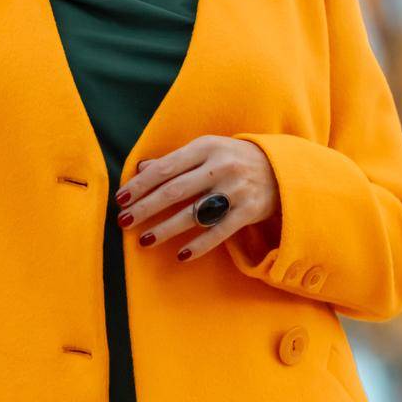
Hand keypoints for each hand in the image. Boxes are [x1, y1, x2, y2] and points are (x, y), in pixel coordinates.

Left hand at [114, 135, 280, 263]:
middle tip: (124, 221)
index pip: (165, 168)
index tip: (121, 199)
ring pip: (193, 214)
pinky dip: (199, 245)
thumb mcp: (206, 149)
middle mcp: (220, 167)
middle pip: (174, 191)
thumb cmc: (232, 158)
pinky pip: (219, 232)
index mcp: (206, 147)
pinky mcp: (249, 211)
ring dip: (165, 229)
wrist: (280, 168)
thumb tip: (140, 169)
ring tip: (144, 240)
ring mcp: (235, 190)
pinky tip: (181, 255)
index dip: (140, 185)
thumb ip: (174, 160)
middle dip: (145, 208)